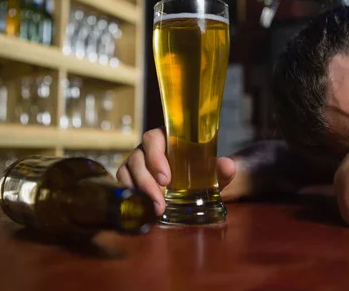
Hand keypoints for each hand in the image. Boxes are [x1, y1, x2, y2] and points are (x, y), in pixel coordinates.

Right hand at [117, 127, 248, 215]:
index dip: (156, 157)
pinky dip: (129, 196)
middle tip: (160, 202)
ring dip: (138, 192)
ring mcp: (135, 162)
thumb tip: (228, 166)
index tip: (166, 179)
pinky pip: (121, 183)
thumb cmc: (199, 173)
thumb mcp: (211, 172)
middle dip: (147, 182)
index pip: (153, 138)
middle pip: (137, 158)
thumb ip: (220, 169)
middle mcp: (147, 148)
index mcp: (166, 138)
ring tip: (155, 210)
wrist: (193, 187)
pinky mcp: (128, 177)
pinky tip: (141, 209)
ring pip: (126, 171)